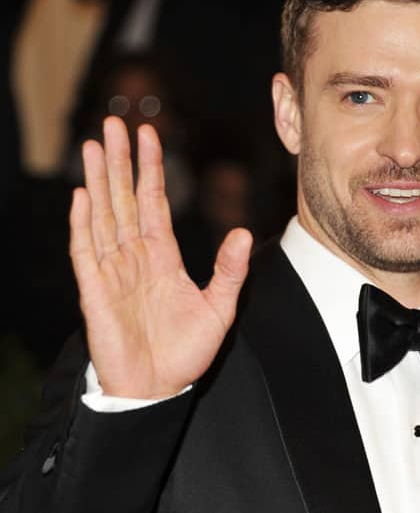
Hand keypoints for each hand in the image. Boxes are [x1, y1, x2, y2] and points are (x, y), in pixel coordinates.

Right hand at [70, 117, 251, 398]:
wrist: (158, 389)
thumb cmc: (185, 353)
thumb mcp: (218, 308)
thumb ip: (229, 271)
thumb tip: (243, 234)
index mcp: (163, 257)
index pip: (153, 202)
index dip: (150, 168)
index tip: (148, 135)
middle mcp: (134, 258)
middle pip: (124, 199)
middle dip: (120, 162)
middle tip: (113, 123)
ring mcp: (112, 272)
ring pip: (103, 216)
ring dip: (99, 181)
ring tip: (94, 146)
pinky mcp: (95, 292)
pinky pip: (86, 252)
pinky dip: (83, 223)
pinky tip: (82, 196)